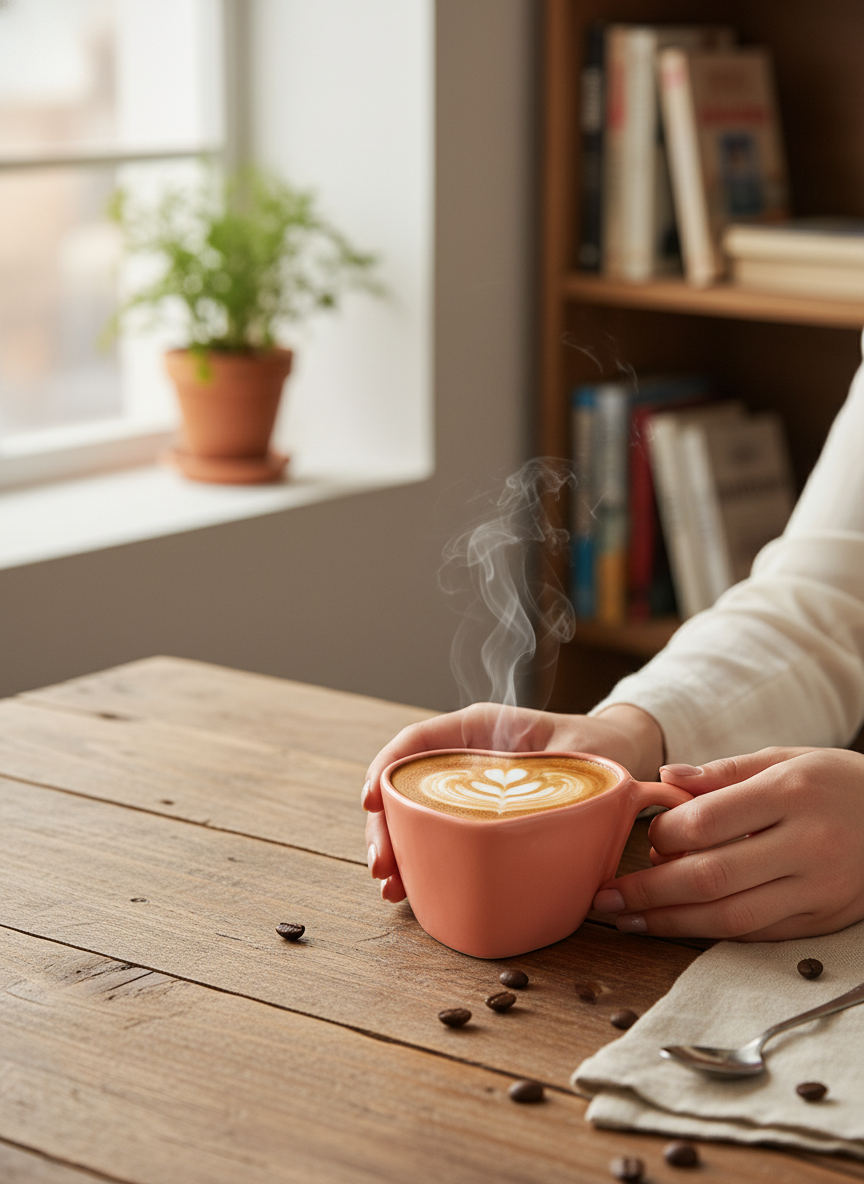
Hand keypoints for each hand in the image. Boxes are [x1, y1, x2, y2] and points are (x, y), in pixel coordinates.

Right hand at [362, 701, 663, 902]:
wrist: (622, 756)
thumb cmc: (603, 747)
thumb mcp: (586, 758)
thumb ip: (580, 780)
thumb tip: (580, 814)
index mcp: (481, 728)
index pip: (418, 741)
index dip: (386, 769)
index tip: (372, 801)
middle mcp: (466, 757)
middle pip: (406, 786)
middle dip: (385, 826)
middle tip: (383, 868)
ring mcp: (468, 789)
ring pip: (415, 815)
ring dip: (397, 849)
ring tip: (392, 888)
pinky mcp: (478, 817)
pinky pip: (439, 834)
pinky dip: (421, 859)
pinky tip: (412, 889)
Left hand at [593, 746, 863, 940]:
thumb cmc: (839, 783)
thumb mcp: (787, 758)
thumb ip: (724, 771)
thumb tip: (665, 778)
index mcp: (791, 793)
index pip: (708, 822)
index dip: (665, 835)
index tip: (649, 838)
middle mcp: (807, 844)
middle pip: (712, 877)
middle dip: (650, 891)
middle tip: (607, 897)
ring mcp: (818, 890)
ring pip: (731, 917)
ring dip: (670, 923)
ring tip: (628, 921)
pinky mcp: (823, 922)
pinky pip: (758, 933)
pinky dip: (712, 933)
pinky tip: (678, 927)